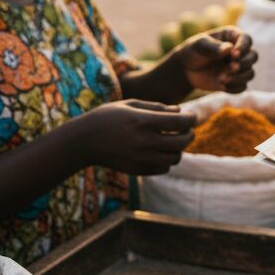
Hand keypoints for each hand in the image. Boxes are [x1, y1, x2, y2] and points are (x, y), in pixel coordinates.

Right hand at [76, 99, 196, 175]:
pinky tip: (161, 152)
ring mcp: (141, 158)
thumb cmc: (107, 117)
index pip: (180, 122)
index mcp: (143, 122)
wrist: (83, 141)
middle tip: (187, 130)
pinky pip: (163, 169)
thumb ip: (157, 107)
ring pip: (175, 158)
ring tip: (173, 141)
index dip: (191, 119)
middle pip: (182, 142)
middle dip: (189, 134)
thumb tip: (180, 112)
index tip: (192, 117)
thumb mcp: (131, 104)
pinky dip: (167, 161)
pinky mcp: (137, 170)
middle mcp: (144, 142)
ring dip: (179, 149)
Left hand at [175, 27, 256, 93]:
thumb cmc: (193, 51)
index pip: (247, 39)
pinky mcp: (235, 81)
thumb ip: (213, 47)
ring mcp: (238, 67)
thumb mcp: (200, 45)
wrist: (186, 69)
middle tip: (230, 68)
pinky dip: (235, 88)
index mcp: (233, 37)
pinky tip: (222, 87)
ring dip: (238, 78)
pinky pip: (243, 87)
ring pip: (250, 73)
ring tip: (222, 80)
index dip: (244, 47)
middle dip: (244, 64)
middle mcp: (239, 51)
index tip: (234, 54)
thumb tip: (228, 49)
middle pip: (253, 57)